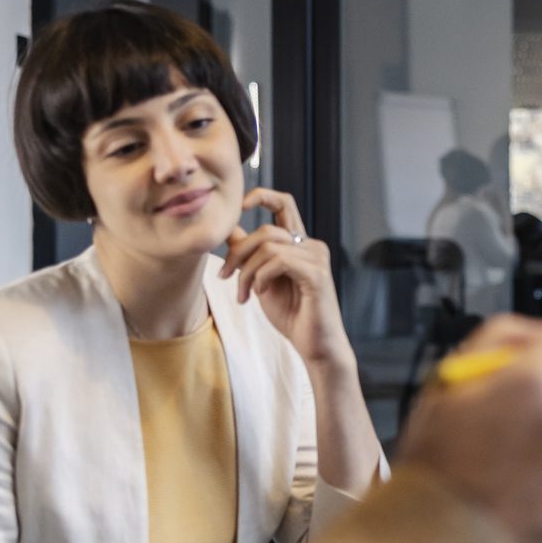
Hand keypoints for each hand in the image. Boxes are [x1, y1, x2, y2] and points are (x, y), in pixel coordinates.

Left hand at [220, 189, 350, 369]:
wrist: (316, 347)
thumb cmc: (292, 315)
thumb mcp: (260, 280)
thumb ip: (249, 255)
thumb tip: (229, 230)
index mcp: (299, 244)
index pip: (283, 203)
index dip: (261, 196)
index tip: (239, 206)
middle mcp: (311, 245)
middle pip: (266, 230)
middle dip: (237, 253)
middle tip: (225, 276)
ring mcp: (316, 258)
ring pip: (268, 247)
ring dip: (246, 272)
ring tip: (243, 294)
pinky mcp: (316, 273)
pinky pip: (278, 261)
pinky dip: (260, 277)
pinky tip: (259, 294)